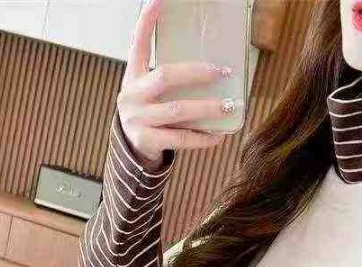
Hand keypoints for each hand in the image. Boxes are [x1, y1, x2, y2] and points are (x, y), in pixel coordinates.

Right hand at [118, 0, 234, 168]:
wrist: (132, 149)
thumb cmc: (150, 114)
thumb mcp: (150, 92)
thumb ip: (169, 79)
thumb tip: (211, 67)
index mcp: (133, 76)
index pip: (138, 43)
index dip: (147, 21)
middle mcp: (132, 95)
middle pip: (165, 77)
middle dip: (197, 73)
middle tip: (223, 71)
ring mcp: (138, 119)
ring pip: (178, 110)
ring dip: (207, 108)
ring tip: (229, 106)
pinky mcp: (147, 141)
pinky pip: (181, 138)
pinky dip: (203, 137)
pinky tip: (219, 135)